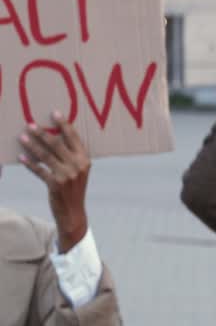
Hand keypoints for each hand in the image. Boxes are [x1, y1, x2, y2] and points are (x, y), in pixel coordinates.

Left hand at [18, 114, 90, 252]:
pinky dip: (30, 164)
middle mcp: (77, 166)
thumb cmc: (74, 189)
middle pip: (57, 144)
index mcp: (85, 160)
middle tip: (31, 124)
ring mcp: (66, 175)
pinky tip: (21, 158)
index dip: (64, 125)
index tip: (54, 113)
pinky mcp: (55, 184)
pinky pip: (39, 170)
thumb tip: (53, 139)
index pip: (74, 138)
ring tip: (22, 137)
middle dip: (42, 133)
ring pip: (46, 156)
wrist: (73, 212)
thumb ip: (71, 156)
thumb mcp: (79, 171)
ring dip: (32, 145)